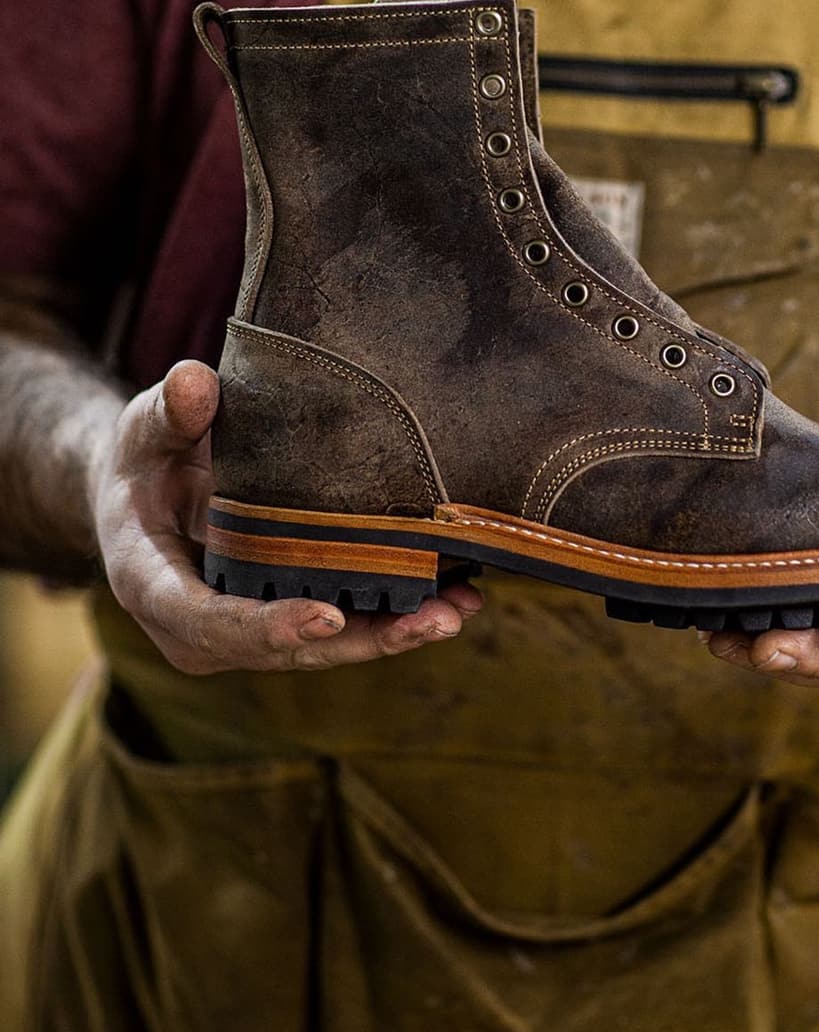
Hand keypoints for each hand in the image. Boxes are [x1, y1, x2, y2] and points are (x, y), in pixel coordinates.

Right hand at [93, 359, 481, 673]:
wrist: (143, 490)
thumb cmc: (145, 457)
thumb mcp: (146, 428)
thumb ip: (169, 411)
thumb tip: (196, 383)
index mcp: (152, 587)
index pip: (211, 621)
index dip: (270, 625)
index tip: (327, 616)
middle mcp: (200, 628)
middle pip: (286, 648)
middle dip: (363, 638)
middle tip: (435, 620)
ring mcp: (245, 631)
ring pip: (323, 646)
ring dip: (393, 633)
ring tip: (461, 611)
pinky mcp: (281, 617)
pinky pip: (338, 625)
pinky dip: (392, 615)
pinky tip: (454, 599)